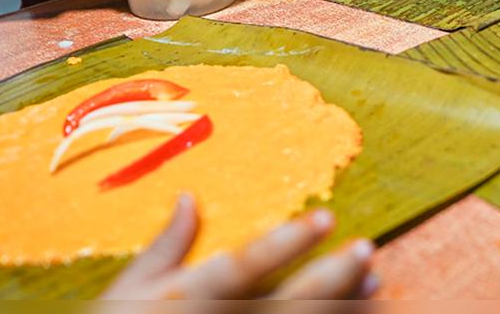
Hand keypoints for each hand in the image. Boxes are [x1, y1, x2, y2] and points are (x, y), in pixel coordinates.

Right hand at [102, 196, 377, 299]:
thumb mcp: (124, 294)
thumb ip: (164, 248)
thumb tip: (189, 196)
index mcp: (186, 298)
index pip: (244, 267)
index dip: (286, 243)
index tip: (326, 218)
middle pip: (286, 305)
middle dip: (330, 278)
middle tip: (367, 249)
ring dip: (341, 309)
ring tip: (375, 283)